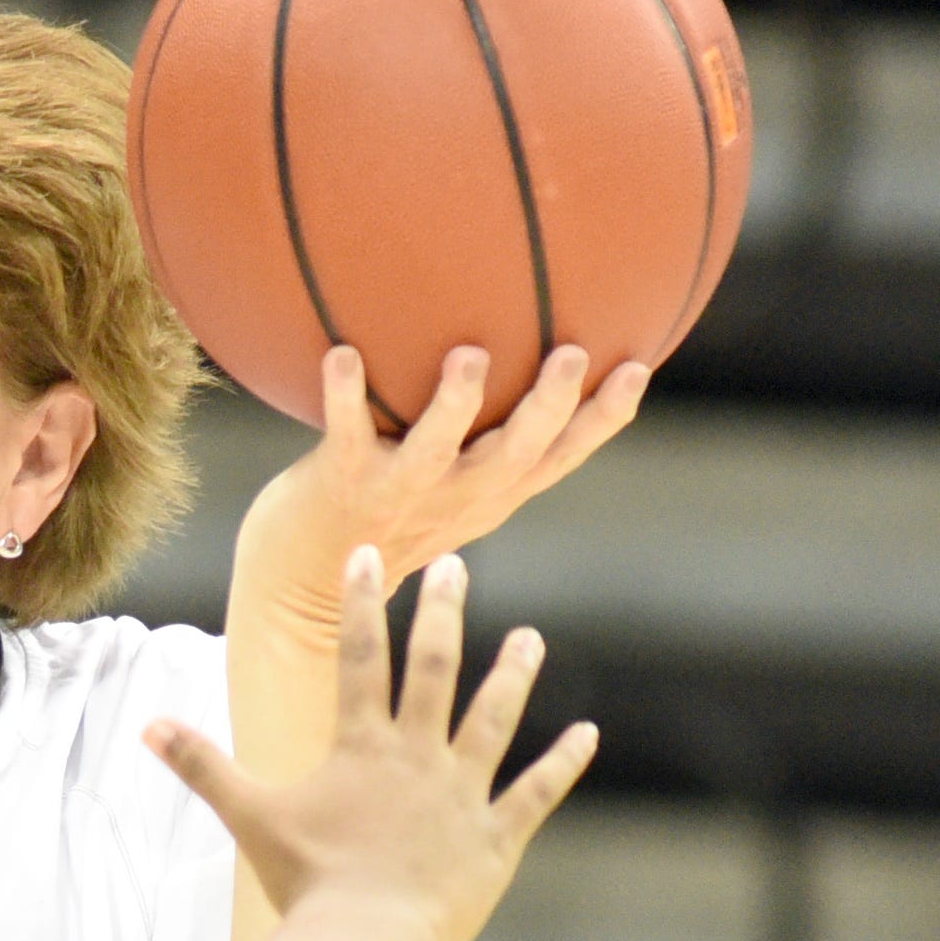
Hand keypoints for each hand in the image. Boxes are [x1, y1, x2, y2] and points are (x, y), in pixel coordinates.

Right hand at [150, 547, 592, 940]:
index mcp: (362, 747)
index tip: (367, 554)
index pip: (360, 659)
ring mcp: (462, 796)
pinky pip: (534, 794)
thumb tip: (146, 725)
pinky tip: (586, 735)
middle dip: (444, 613)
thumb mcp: (249, 817)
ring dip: (512, 676)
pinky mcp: (495, 839)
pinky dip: (562, 765)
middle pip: (434, 671)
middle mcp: (418, 758)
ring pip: (493, 721)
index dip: (360, 603)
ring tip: (530, 639)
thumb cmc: (305, 881)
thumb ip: (202, 766)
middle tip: (457, 566)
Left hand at [238, 341, 646, 627]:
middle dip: (548, 405)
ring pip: (435, 450)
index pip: (558, 457)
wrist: (302, 587)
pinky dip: (342, 395)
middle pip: (514, 453)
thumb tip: (516, 355)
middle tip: (573, 353)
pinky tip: (340, 354)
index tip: (637, 369)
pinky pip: (345, 432)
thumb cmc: (382, 518)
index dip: (600, 418)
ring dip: (453, 404)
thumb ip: (488, 444)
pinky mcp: (343, 482)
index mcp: (488, 495)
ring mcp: (398, 493)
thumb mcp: (450, 490)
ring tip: (470, 356)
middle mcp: (453, 496)